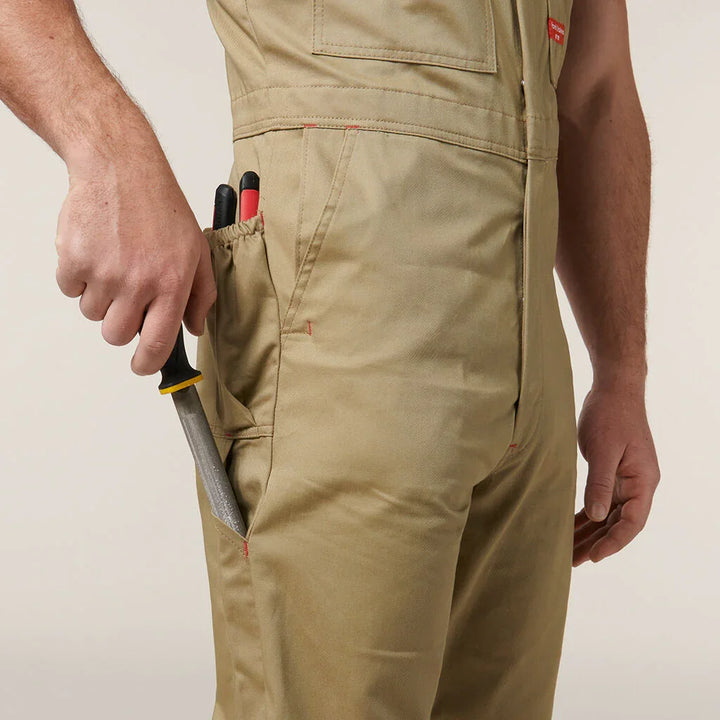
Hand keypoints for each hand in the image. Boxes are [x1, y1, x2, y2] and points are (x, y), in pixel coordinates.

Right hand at [54, 137, 215, 375]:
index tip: (142, 366)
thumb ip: (201, 295)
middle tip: (127, 295)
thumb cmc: (161, 208)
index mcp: (172, 284)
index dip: (147, 363)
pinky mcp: (73, 259)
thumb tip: (194, 328)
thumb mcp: (197, 251)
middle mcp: (138, 283)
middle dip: (119, 322)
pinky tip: (96, 251)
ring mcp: (104, 272)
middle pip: (116, 335)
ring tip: (114, 262)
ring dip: (100, 296)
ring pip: (92, 314)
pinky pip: (69, 290)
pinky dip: (78, 276)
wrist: (120, 169)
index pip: (157, 344)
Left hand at [573, 382, 659, 565]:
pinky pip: (600, 501)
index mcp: (643, 481)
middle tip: (572, 561)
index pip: (632, 522)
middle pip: (619, 523)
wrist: (613, 390)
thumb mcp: (603, 451)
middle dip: (596, 543)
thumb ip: (600, 484)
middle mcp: (637, 484)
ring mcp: (625, 479)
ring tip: (568, 551)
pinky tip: (571, 526)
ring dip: (590, 532)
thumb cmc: (611, 415)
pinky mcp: (612, 473)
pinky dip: (587, 514)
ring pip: (608, 515)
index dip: (613, 542)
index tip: (593, 556)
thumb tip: (598, 517)